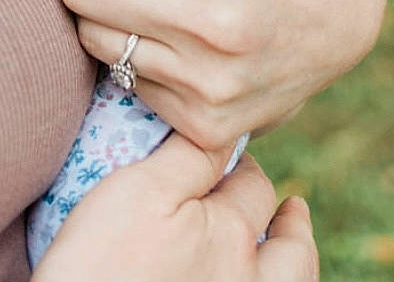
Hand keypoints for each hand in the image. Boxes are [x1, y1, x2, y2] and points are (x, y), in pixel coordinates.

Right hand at [34, 135, 317, 281]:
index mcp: (233, 236)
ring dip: (290, 263)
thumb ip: (190, 155)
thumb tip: (226, 128)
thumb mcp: (141, 191)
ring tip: (285, 245)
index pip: (254, 186)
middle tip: (292, 209)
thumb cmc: (100, 264)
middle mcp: (246, 281)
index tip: (230, 155)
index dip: (241, 163)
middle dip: (292, 225)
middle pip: (292, 253)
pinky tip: (243, 278)